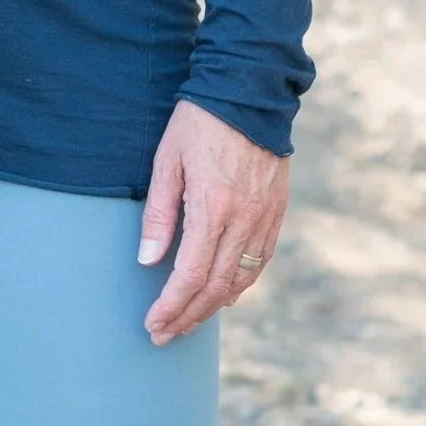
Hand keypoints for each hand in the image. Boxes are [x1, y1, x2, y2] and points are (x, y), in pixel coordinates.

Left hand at [137, 98, 288, 344]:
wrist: (248, 91)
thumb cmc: (199, 121)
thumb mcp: (167, 160)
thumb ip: (159, 214)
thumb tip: (148, 261)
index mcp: (212, 208)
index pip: (190, 275)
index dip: (171, 306)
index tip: (153, 324)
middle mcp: (243, 219)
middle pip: (216, 287)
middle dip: (188, 316)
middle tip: (164, 334)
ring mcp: (265, 217)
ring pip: (242, 279)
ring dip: (214, 306)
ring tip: (189, 320)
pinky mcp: (277, 211)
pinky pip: (260, 260)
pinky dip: (241, 283)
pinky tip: (224, 293)